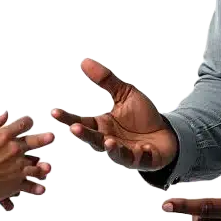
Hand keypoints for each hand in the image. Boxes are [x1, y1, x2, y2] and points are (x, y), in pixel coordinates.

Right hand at [0, 111, 53, 210]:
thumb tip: (6, 114)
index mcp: (5, 136)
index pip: (23, 123)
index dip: (27, 121)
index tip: (28, 122)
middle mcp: (14, 150)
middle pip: (35, 141)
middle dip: (44, 138)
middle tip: (51, 137)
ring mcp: (17, 167)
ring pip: (36, 165)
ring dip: (43, 166)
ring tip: (47, 167)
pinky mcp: (15, 183)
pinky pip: (30, 185)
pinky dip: (36, 187)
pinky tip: (41, 188)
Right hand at [51, 57, 178, 171]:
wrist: (167, 132)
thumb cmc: (142, 116)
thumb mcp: (125, 93)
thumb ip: (105, 81)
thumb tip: (84, 61)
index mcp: (103, 126)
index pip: (82, 122)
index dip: (68, 118)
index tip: (54, 112)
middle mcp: (110, 140)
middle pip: (94, 139)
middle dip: (85, 135)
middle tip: (74, 128)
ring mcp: (125, 152)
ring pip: (115, 153)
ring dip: (112, 149)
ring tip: (109, 142)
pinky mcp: (143, 159)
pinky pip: (139, 159)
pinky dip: (139, 155)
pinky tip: (142, 148)